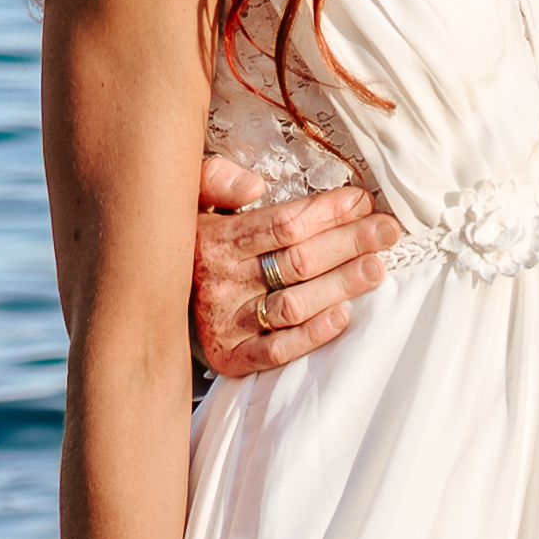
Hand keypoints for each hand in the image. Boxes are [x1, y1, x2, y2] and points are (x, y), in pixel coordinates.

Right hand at [192, 156, 395, 373]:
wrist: (150, 300)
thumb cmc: (187, 245)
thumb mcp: (190, 202)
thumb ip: (214, 181)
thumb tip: (252, 185)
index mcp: (213, 240)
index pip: (284, 224)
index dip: (328, 212)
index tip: (363, 202)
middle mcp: (218, 282)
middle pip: (298, 261)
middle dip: (349, 242)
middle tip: (387, 231)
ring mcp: (224, 322)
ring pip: (295, 303)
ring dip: (340, 285)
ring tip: (376, 267)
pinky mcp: (231, 357)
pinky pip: (277, 350)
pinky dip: (312, 335)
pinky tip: (343, 317)